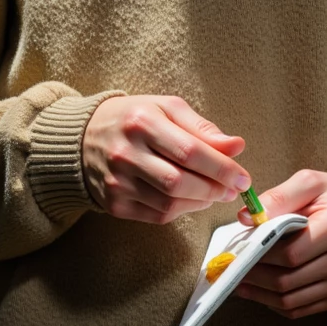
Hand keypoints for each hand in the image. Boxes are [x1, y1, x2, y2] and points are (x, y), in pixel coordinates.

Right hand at [82, 94, 248, 224]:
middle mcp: (126, 153)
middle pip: (180, 182)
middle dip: (214, 189)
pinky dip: (181, 211)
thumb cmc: (134, 119)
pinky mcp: (114, 203)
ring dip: (201, 202)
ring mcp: (117, 182)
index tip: (242, 177)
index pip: (190, 151)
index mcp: (142, 122)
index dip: (222, 168)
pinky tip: (190, 199)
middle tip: (233, 189)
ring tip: (214, 193)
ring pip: (170, 204)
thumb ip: (202, 128)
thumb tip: (236, 147)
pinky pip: (156, 215)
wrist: (83, 137)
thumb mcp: (167, 109)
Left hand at [233, 171, 326, 318]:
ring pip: (291, 300)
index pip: (289, 253)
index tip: (238, 250)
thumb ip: (279, 196)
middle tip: (231, 268)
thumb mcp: (312, 183)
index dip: (259, 255)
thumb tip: (247, 217)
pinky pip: (301, 309)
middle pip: (287, 280)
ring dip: (260, 295)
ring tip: (239, 282)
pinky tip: (260, 292)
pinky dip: (276, 304)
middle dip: (253, 276)